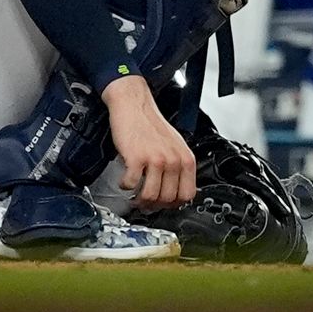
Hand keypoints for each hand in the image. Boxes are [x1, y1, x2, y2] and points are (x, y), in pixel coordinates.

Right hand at [104, 76, 196, 210]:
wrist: (135, 106)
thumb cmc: (152, 127)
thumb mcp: (175, 147)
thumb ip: (177, 168)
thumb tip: (174, 194)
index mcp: (186, 158)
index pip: (187, 194)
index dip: (173, 204)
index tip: (162, 203)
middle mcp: (174, 159)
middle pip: (167, 199)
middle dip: (154, 204)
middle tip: (144, 200)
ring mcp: (156, 158)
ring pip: (150, 196)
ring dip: (138, 200)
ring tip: (134, 193)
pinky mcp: (137, 157)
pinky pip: (130, 185)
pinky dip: (124, 186)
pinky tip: (124, 179)